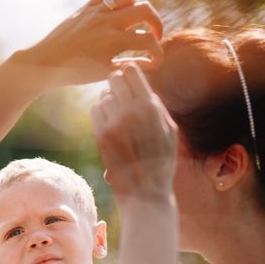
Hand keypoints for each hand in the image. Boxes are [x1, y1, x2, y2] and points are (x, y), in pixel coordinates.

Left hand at [14, 0, 162, 85]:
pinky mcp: (85, 8)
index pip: (148, 42)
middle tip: (153, 36)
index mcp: (114, 41)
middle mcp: (107, 22)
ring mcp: (96, 12)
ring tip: (134, 22)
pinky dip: (115, 0)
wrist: (46, 62)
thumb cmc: (75, 72)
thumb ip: (129, 65)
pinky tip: (115, 14)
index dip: (158, 53)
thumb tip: (150, 64)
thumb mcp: (104, 73)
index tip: (156, 62)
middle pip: (145, 10)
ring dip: (136, 8)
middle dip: (156, 24)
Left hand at [90, 63, 178, 202]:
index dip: (129, 73)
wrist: (146, 193)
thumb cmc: (161, 162)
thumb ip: (157, 106)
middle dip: (117, 85)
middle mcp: (132, 111)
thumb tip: (143, 85)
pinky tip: (108, 125)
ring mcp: (115, 123)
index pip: (132, 70)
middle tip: (121, 98)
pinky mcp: (102, 136)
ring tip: (117, 116)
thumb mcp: (170, 131)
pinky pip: (94, 110)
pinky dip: (100, 114)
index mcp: (151, 107)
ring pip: (104, 95)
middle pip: (114, 78)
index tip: (129, 81)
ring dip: (109, 102)